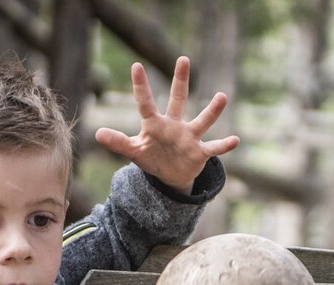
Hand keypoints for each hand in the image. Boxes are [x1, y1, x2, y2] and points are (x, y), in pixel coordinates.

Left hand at [95, 56, 239, 193]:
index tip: (136, 66)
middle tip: (182, 59)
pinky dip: (224, 146)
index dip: (140, 87)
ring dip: (212, 111)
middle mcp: (174, 125)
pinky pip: (213, 148)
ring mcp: (189, 137)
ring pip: (201, 121)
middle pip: (177, 100)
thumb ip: (118, 143)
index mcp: (155, 124)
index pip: (146, 103)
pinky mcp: (199, 152)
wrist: (171, 175)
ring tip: (222, 97)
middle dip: (180, 81)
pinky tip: (236, 140)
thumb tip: (97, 133)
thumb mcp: (134, 152)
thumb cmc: (152, 158)